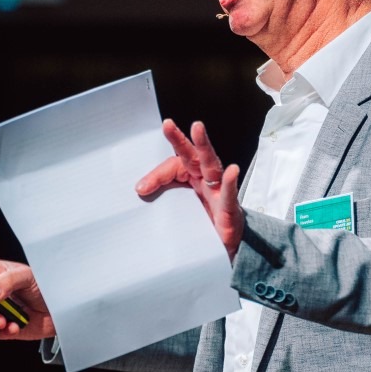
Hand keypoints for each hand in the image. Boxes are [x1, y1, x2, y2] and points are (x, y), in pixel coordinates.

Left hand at [135, 119, 243, 258]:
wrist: (225, 247)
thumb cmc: (202, 223)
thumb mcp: (178, 207)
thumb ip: (163, 194)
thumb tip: (139, 189)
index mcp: (191, 177)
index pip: (173, 166)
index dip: (156, 175)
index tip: (141, 188)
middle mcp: (205, 179)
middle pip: (191, 155)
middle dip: (179, 139)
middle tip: (167, 125)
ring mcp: (217, 191)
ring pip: (211, 163)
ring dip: (203, 146)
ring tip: (197, 129)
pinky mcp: (229, 207)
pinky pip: (229, 192)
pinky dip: (229, 181)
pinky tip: (231, 171)